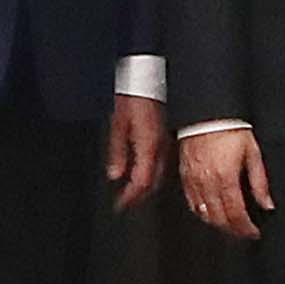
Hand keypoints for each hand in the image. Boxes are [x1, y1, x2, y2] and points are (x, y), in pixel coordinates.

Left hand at [104, 93, 167, 210]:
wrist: (151, 78)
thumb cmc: (135, 96)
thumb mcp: (118, 124)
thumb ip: (117, 152)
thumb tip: (115, 174)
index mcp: (148, 146)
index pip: (142, 182)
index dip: (130, 198)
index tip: (120, 205)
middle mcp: (162, 148)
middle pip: (154, 183)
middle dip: (139, 196)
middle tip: (126, 201)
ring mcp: (168, 143)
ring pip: (161, 174)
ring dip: (147, 186)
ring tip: (134, 191)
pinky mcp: (170, 137)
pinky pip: (165, 162)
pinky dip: (154, 172)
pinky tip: (146, 172)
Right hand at [182, 124, 272, 236]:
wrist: (207, 113)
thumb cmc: (230, 129)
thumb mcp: (252, 153)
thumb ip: (259, 182)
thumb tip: (267, 204)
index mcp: (226, 178)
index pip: (235, 214)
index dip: (245, 229)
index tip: (253, 233)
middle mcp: (207, 183)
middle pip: (219, 219)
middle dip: (233, 231)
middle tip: (244, 234)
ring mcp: (194, 181)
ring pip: (204, 214)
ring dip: (218, 225)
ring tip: (230, 227)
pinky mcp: (185, 177)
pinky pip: (192, 203)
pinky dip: (202, 214)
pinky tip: (211, 215)